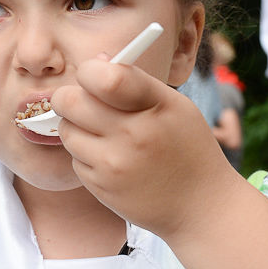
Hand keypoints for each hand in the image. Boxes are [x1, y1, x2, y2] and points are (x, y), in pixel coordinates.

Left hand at [53, 58, 239, 236]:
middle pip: (70, 101)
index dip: (90, 71)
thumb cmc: (188, 149)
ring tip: (103, 135)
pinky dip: (86, 156)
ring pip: (66, 130)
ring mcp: (115, 165)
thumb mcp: (176, 107)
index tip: (94, 76)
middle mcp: (134, 135)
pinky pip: (74, 160)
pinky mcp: (102, 188)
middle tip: (85, 103)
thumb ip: (136, 82)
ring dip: (77, 128)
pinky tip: (112, 161)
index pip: (105, 78)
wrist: (201, 206)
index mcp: (156, 107)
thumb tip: (96, 62)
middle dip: (71, 97)